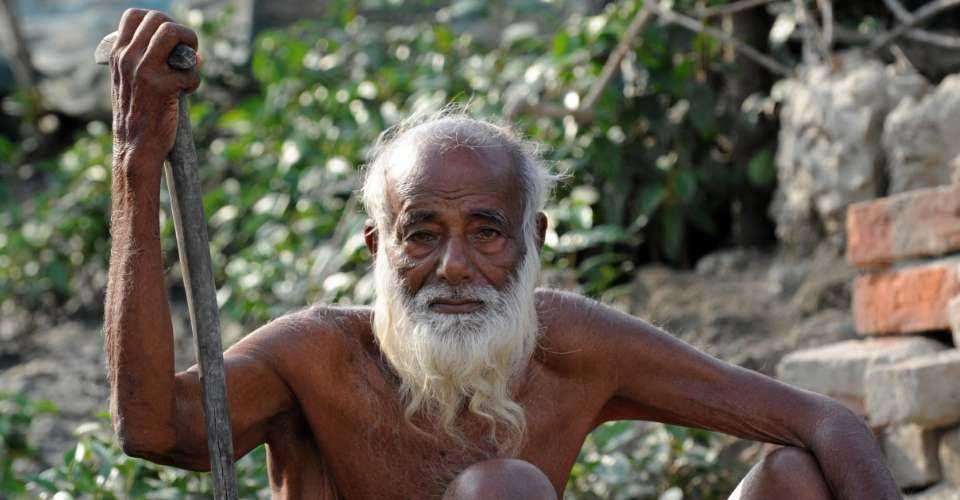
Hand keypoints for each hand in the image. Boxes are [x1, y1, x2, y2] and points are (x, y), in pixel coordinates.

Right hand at [109, 9, 199, 184]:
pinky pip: (190, 69)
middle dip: (180, 31)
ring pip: (173, 32)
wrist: (135, 148)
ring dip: (191, 45)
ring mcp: (145, 71)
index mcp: (118, 55)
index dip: (158, 21)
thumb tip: (192, 53)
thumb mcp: (131, 83)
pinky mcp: (164, 87)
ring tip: (189, 66)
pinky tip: (186, 93)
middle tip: (185, 53)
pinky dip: (194, 80)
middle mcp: (128, 58)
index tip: (169, 40)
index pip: (134, 15)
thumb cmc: (137, 116)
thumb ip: (150, 62)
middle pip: (158, 18)